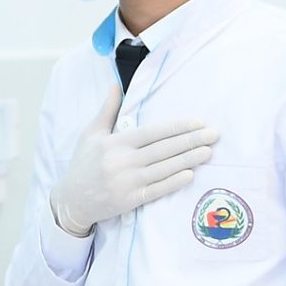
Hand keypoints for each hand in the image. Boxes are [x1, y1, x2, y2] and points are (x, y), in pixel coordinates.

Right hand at [49, 86, 218, 236]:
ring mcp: (126, 182)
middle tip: (214, 134)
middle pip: (163, 149)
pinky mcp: (129, 200)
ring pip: (164, 168)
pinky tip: (190, 174)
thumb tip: (116, 85)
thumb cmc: (83, 165)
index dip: (177, 127)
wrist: (72, 200)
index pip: (152, 132)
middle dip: (191, 141)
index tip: (199, 122)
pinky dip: (174, 182)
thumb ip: (106, 110)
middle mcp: (121, 161)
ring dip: (189, 159)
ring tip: (208, 151)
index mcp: (114, 143)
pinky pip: (157, 190)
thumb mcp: (90, 135)